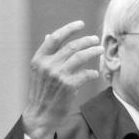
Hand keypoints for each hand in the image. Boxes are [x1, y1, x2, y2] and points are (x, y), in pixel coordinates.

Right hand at [22, 20, 103, 138]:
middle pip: (72, 46)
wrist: (40, 114)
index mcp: (39, 59)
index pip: (55, 38)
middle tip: (95, 39)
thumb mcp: (39, 71)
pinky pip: (86, 74)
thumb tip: (49, 36)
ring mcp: (59, 75)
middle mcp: (48, 65)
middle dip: (87, 40)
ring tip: (100, 50)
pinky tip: (95, 74)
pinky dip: (92, 73)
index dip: (69, 29)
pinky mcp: (69, 86)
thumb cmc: (41, 92)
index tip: (80, 24)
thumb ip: (46, 54)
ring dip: (93, 52)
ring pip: (81, 57)